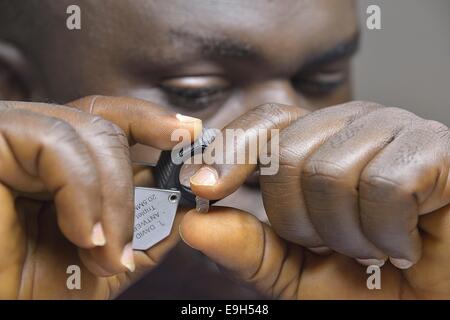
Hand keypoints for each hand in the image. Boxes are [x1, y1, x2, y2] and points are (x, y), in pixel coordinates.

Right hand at [0, 96, 201, 298]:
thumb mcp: (104, 263)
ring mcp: (15, 138)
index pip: (108, 121)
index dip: (150, 120)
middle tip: (137, 235)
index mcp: (60, 166)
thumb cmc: (29, 288)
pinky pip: (57, 146)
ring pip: (88, 134)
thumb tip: (183, 206)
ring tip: (105, 252)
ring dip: (111, 200)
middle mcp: (36, 145)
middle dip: (133, 181)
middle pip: (103, 123)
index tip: (188, 135)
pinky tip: (84, 235)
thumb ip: (144, 234)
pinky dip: (83, 193)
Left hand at [181, 101, 449, 298]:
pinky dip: (386, 232)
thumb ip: (247, 247)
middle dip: (299, 221)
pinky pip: (384, 185)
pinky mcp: (435, 149)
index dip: (229, 153)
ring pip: (330, 172)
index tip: (203, 187)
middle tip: (331, 245)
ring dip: (344, 235)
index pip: (263, 123)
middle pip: (287, 153)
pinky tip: (402, 243)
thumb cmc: (369, 283)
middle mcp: (352, 125)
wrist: (432, 299)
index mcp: (318, 142)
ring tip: (370, 247)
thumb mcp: (294, 271)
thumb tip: (194, 223)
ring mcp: (395, 130)